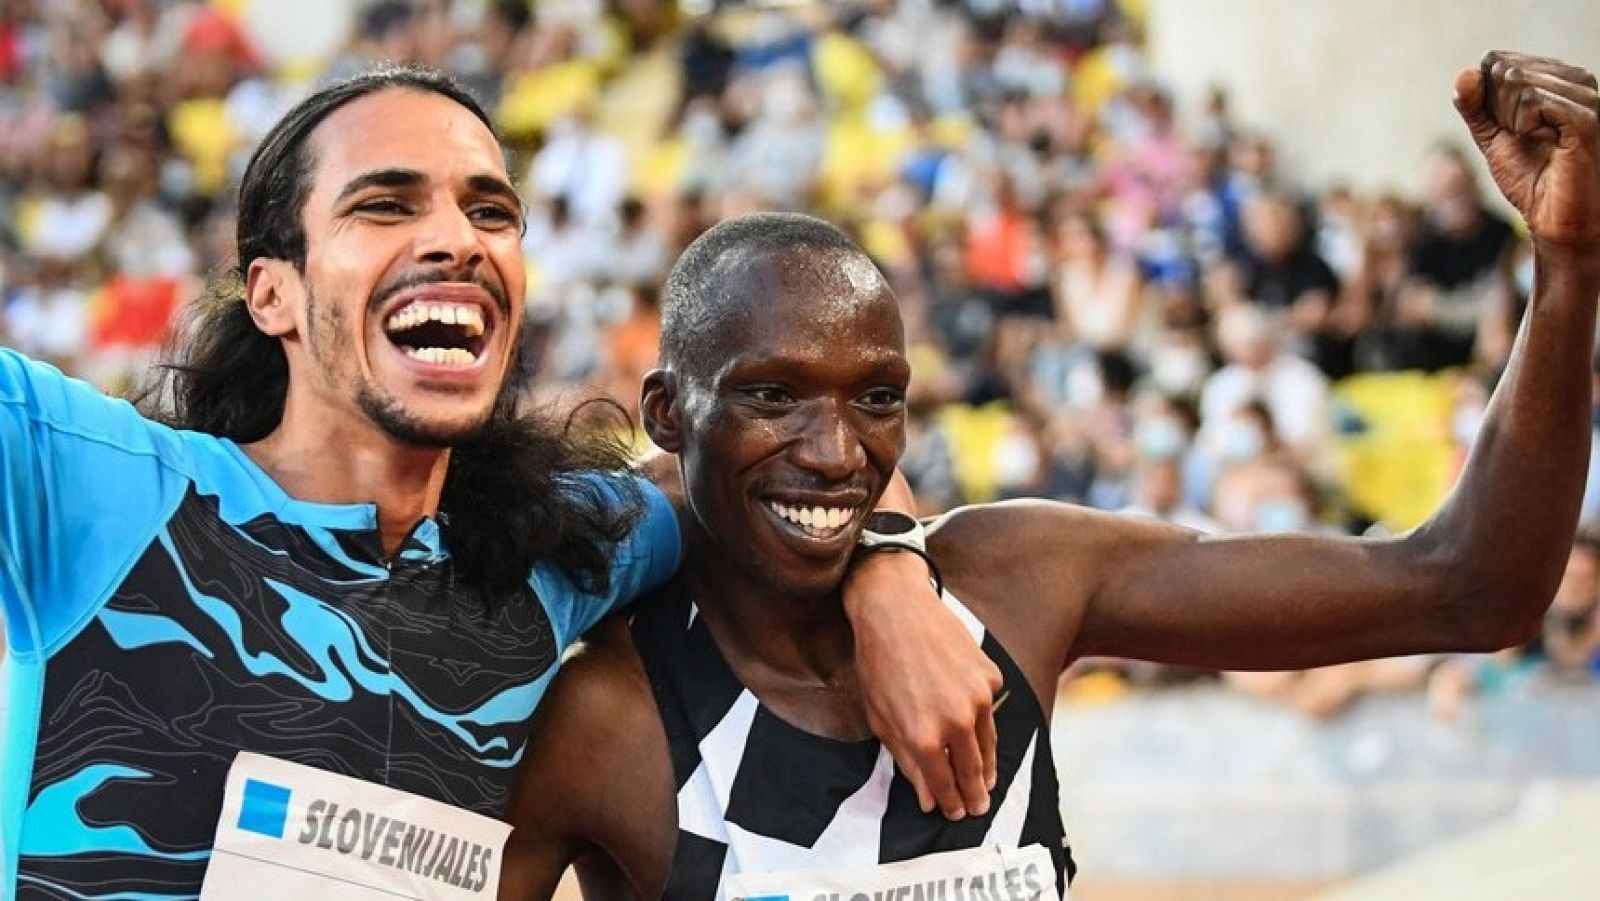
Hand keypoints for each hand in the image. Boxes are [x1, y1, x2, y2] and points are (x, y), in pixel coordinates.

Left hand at [843, 549, 1001, 819]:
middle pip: (973, 771)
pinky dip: (984, 719)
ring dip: (988, 766)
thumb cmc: (879, 662)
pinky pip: (991, 708)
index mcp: (924, 736)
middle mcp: (957, 721)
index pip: (944, 785)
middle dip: (975, 794)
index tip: (955, 813)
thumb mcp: (880, 718)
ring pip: (989, 744)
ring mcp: (979, 697)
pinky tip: (976, 725)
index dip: (950, 803)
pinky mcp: (991, 676)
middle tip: (979, 807)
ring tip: (986, 781)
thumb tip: (926, 796)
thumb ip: (906, 760)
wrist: (896, 609)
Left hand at [1455, 53, 1599, 251]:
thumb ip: (1474, 104)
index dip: (1490, 100)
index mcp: (1555, 78)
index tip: (1513, 128)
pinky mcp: (1585, 116)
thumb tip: (1464, 73)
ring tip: (1539, 142)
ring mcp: (1585, 96)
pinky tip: (1546, 142)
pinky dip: (1526, 127)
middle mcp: (1575, 80)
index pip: (1498, 62)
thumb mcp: (1491, 134)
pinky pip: (1534, 103)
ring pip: (1520, 84)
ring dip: (1515, 122)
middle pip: (1507, 71)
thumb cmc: (1528, 174)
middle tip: (1526, 138)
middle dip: (1501, 112)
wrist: (1550, 214)